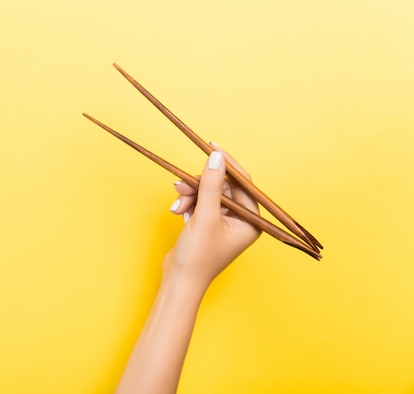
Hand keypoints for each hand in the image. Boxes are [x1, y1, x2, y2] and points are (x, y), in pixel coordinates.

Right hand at [165, 144, 260, 292]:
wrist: (179, 282)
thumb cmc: (198, 257)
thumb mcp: (205, 216)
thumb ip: (211, 184)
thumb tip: (216, 157)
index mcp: (251, 221)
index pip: (243, 183)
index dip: (227, 164)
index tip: (211, 147)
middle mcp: (241, 221)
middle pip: (222, 187)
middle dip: (200, 185)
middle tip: (181, 185)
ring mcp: (224, 223)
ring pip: (208, 193)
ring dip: (190, 195)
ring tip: (177, 204)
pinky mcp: (208, 224)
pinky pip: (200, 203)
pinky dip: (188, 203)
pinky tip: (177, 210)